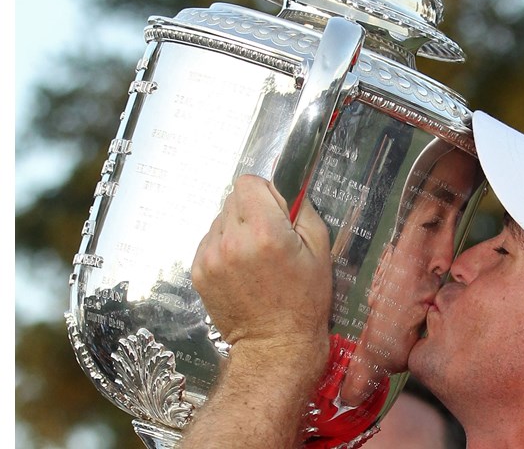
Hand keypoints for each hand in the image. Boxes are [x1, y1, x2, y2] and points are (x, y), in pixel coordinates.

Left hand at [184, 175, 331, 446]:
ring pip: (219, 220)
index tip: (277, 211)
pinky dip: (224, 248)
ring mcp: (211, 257)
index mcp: (264, 230)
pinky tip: (241, 269)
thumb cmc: (305, 299)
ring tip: (254, 258)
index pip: (248, 182)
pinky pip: (210, 241)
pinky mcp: (199, 271)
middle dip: (251, 210)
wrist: (275, 346)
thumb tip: (286, 188)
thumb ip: (301, 209)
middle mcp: (232, 240)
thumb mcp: (320, 249)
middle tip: (269, 237)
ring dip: (236, 229)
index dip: (265, 192)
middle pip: (233, 199)